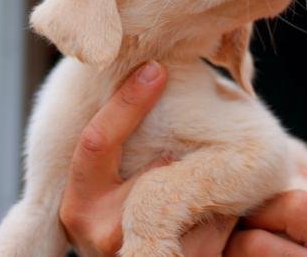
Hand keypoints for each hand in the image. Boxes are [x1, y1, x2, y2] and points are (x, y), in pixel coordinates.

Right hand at [58, 61, 236, 256]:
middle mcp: (102, 233)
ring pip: (193, 197)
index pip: (97, 142)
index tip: (155, 69)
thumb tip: (149, 76)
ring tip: (221, 172)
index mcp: (80, 204)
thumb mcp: (99, 189)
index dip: (126, 103)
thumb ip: (115, 149)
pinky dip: (226, 206)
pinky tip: (226, 200)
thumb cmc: (116, 222)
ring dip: (212, 181)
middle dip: (184, 158)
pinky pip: (217, 222)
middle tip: (205, 141)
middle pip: (155, 174)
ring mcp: (138, 253)